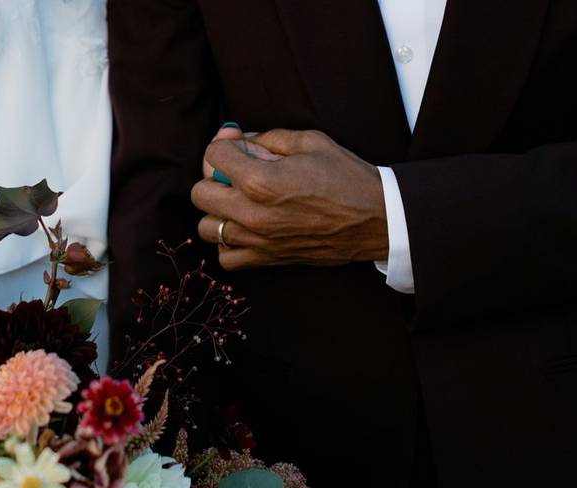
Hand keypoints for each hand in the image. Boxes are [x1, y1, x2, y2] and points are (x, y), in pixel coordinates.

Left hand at [193, 128, 387, 270]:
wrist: (376, 219)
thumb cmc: (346, 176)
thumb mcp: (309, 141)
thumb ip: (266, 138)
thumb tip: (238, 139)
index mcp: (261, 180)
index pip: (213, 156)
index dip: (224, 144)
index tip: (239, 143)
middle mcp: (252, 213)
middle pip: (200, 193)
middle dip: (214, 176)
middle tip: (235, 173)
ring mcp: (258, 240)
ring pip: (207, 227)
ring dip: (217, 211)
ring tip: (238, 202)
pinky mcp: (268, 259)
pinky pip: (226, 258)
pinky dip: (229, 244)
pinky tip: (244, 229)